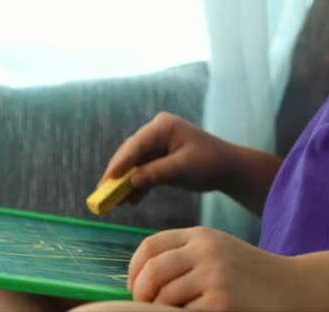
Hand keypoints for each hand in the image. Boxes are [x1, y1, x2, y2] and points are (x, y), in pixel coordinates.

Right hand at [101, 112, 237, 202]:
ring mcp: (156, 144)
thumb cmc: (209, 162)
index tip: (107, 179)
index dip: (120, 163)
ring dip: (125, 183)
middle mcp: (156, 132)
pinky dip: (137, 186)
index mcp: (163, 126)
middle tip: (102, 193)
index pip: (136, 145)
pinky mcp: (158, 158)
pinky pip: (143, 172)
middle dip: (117, 175)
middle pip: (131, 154)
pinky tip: (129, 201)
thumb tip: (131, 182)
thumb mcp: (182, 168)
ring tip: (112, 202)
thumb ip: (156, 173)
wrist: (227, 169)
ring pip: (134, 164)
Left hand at [127, 226, 299, 310]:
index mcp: (201, 235)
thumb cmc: (250, 275)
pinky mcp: (222, 301)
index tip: (135, 288)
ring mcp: (214, 275)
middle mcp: (206, 250)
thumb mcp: (217, 252)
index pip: (150, 246)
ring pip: (164, 297)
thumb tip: (140, 279)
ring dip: (161, 311)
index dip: (134, 270)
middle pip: (152, 271)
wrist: (294, 286)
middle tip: (146, 307)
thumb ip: (184, 256)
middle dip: (141, 294)